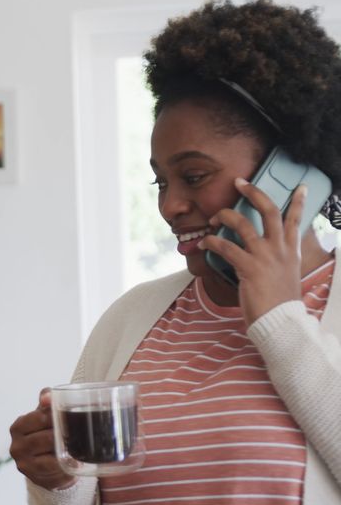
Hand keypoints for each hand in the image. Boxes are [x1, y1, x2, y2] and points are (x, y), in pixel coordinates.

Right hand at [9, 389, 75, 490]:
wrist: (42, 465)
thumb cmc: (44, 434)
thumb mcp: (43, 416)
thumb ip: (46, 402)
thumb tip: (48, 395)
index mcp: (17, 427)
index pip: (39, 418)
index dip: (57, 417)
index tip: (70, 417)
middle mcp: (17, 446)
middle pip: (46, 438)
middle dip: (64, 435)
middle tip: (80, 433)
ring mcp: (24, 464)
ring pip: (51, 457)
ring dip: (66, 452)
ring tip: (78, 448)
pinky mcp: (35, 478)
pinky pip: (55, 472)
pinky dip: (66, 466)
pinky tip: (74, 462)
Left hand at [197, 177, 305, 324]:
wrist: (281, 322)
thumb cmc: (279, 302)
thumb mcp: (287, 275)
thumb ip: (280, 260)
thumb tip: (268, 252)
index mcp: (291, 251)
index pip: (296, 220)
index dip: (298, 202)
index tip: (299, 186)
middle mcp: (280, 249)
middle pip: (270, 210)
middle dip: (253, 192)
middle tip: (239, 182)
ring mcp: (266, 256)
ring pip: (243, 223)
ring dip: (225, 216)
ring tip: (214, 217)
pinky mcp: (250, 267)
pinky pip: (226, 246)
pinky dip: (211, 242)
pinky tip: (204, 243)